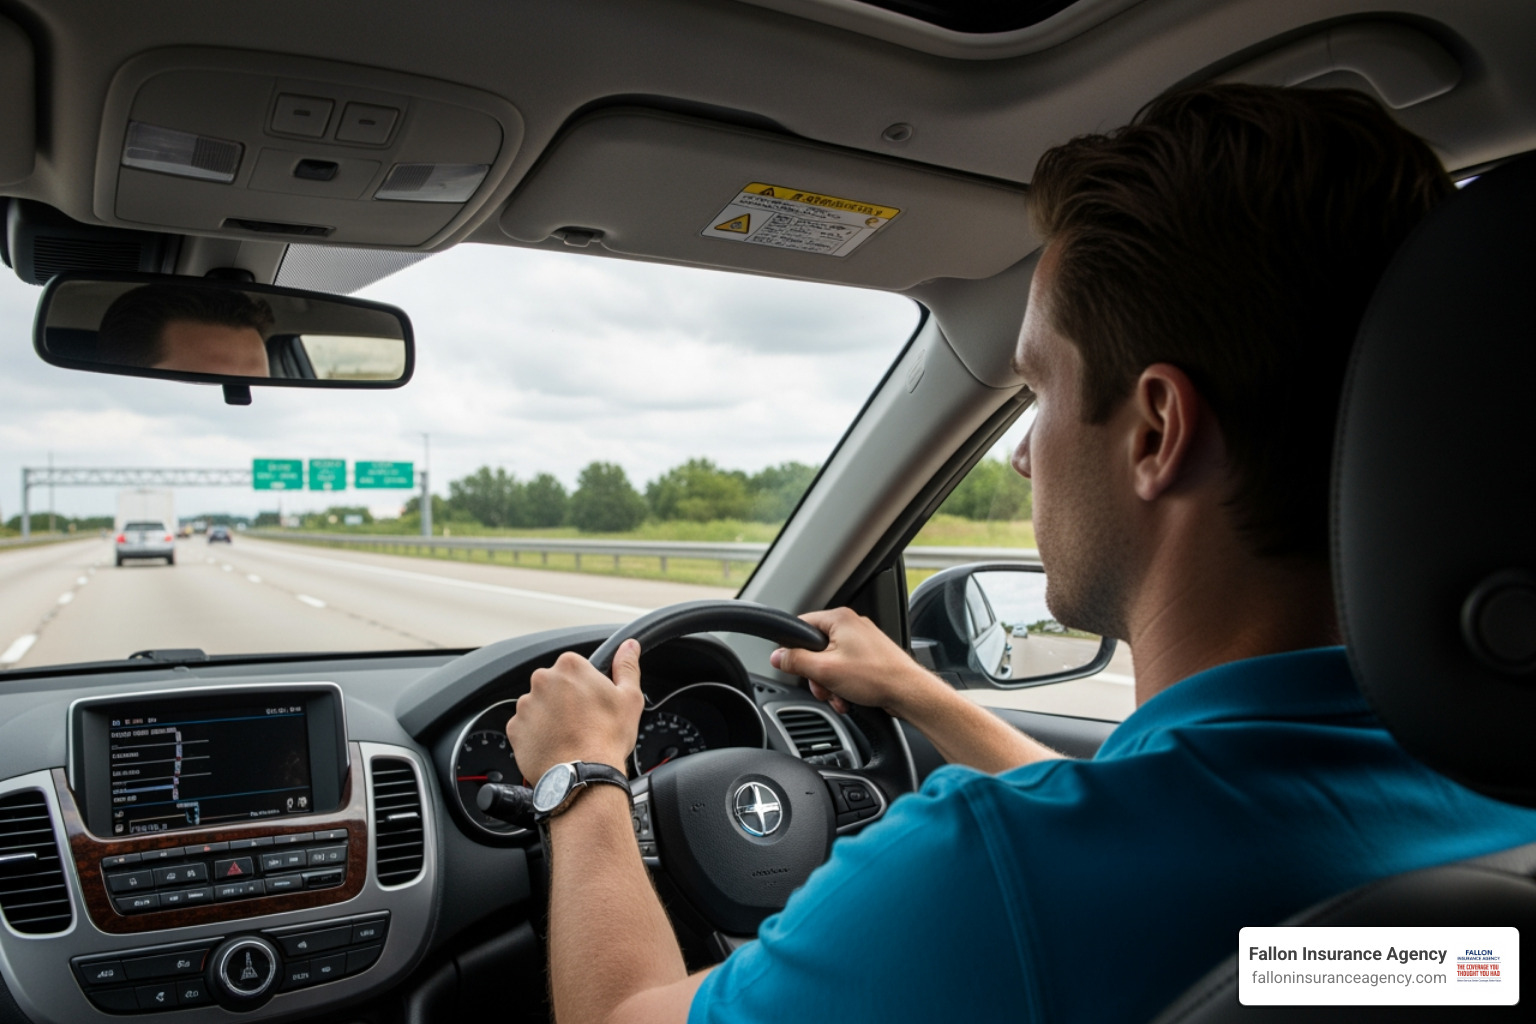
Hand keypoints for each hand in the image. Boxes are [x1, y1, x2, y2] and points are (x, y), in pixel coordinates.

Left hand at [506, 640, 644, 783]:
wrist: (582, 777)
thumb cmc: (607, 738)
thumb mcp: (629, 698)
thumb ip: (627, 666)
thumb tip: (629, 646)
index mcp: (570, 667)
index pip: (574, 667)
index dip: (585, 686)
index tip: (592, 702)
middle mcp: (542, 680)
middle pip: (554, 685)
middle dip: (565, 700)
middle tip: (582, 722)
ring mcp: (525, 705)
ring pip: (539, 706)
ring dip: (550, 717)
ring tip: (569, 737)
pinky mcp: (514, 728)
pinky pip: (525, 727)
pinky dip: (537, 735)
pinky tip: (555, 746)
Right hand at [769, 608, 945, 718]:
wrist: (908, 692)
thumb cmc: (876, 677)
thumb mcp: (825, 671)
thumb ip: (796, 661)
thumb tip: (778, 656)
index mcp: (839, 619)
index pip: (801, 625)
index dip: (793, 648)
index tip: (792, 664)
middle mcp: (851, 625)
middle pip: (815, 648)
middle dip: (816, 674)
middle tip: (823, 687)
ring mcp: (862, 640)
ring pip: (830, 662)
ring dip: (829, 683)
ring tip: (839, 696)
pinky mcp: (870, 656)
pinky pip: (845, 667)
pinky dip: (843, 684)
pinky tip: (848, 698)